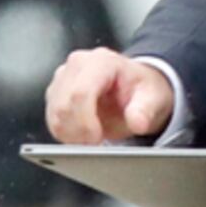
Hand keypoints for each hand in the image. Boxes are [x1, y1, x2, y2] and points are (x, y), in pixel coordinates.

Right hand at [45, 49, 173, 144]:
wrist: (135, 87)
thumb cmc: (141, 89)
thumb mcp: (153, 98)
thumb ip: (145, 110)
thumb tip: (137, 122)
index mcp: (102, 62)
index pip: (80, 92)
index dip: (85, 121)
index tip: (97, 139)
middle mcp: (78, 65)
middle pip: (63, 105)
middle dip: (77, 132)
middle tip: (95, 144)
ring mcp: (63, 77)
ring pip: (54, 113)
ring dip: (70, 134)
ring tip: (91, 140)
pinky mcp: (56, 92)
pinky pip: (52, 119)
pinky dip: (64, 133)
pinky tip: (82, 136)